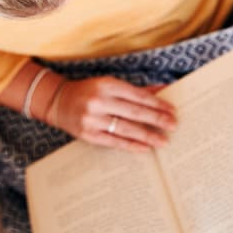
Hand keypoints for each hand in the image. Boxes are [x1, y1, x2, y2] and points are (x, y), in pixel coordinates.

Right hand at [49, 76, 176, 152]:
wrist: (59, 102)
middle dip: (156, 119)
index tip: (172, 110)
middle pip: (134, 112)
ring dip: (147, 135)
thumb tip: (162, 90)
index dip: (157, 103)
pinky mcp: (89, 135)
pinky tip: (145, 148)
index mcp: (106, 85)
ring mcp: (93, 119)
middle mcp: (99, 101)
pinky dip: (131, 145)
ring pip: (126, 129)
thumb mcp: (110, 85)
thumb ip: (135, 90)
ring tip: (163, 140)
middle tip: (173, 125)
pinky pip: (114, 142)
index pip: (138, 95)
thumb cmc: (89, 92)